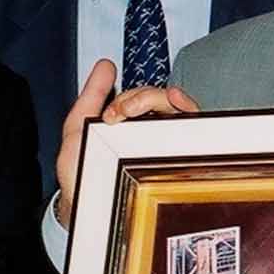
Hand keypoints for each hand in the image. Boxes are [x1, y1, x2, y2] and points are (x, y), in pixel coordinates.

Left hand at [53, 59, 201, 224]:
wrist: (88, 209)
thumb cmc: (83, 175)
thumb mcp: (78, 130)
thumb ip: (90, 97)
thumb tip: (106, 65)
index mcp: (134, 126)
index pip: (146, 98)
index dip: (134, 96)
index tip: (113, 112)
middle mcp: (155, 134)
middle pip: (163, 99)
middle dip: (142, 97)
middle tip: (119, 114)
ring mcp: (170, 145)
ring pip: (179, 108)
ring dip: (157, 99)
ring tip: (133, 112)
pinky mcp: (183, 158)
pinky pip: (195, 125)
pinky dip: (188, 108)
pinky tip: (177, 104)